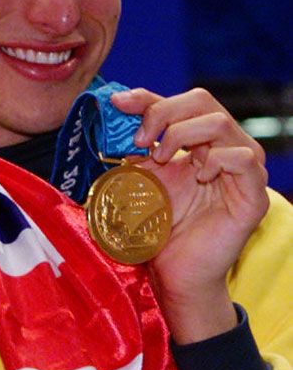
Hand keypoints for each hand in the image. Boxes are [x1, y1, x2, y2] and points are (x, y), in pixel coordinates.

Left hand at [111, 88, 269, 342]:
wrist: (172, 272)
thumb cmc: (157, 227)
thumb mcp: (140, 176)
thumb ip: (135, 145)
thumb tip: (115, 106)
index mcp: (201, 142)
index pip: (182, 102)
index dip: (148, 97)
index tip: (117, 103)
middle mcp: (227, 149)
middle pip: (203, 102)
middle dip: (164, 113)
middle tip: (140, 140)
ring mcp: (244, 171)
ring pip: (221, 123)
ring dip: (183, 135)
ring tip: (162, 159)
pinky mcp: (253, 196)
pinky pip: (242, 159)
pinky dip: (215, 160)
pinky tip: (197, 176)